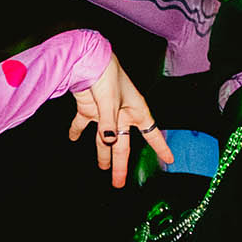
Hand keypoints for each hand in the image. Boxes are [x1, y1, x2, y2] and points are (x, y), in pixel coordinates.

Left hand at [68, 56, 171, 187]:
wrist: (87, 59)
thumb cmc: (107, 75)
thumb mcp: (111, 101)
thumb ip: (108, 124)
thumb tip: (108, 143)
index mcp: (135, 110)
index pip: (152, 132)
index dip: (160, 147)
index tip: (169, 160)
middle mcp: (122, 114)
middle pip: (122, 144)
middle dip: (120, 164)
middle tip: (118, 183)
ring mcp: (105, 113)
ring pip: (103, 139)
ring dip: (101, 153)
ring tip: (101, 168)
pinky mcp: (88, 109)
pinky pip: (82, 124)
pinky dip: (76, 131)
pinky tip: (72, 138)